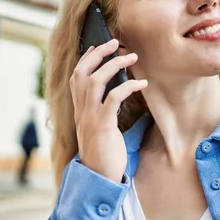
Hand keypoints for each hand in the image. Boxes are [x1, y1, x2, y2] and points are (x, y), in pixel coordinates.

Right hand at [69, 39, 147, 182]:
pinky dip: (127, 87)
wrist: (99, 178)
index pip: (76, 77)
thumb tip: (118, 95)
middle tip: (116, 42)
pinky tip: (142, 83)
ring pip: (95, 81)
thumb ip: (104, 111)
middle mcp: (81, 110)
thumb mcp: (101, 128)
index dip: (86, 59)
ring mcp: (90, 117)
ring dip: (114, 65)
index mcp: (80, 110)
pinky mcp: (102, 125)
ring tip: (132, 57)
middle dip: (98, 54)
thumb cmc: (104, 153)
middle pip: (82, 73)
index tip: (98, 45)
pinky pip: (112, 98)